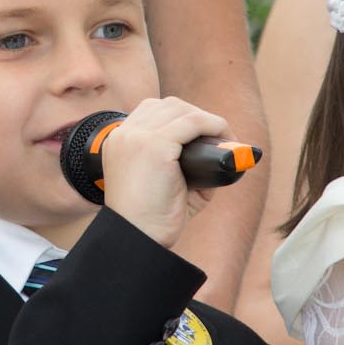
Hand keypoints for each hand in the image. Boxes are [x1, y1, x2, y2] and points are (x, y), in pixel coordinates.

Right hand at [96, 97, 230, 249]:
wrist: (137, 239)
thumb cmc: (151, 219)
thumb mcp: (163, 184)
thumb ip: (183, 165)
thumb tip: (222, 154)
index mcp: (118, 141)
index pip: (151, 110)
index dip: (180, 116)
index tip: (200, 134)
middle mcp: (124, 135)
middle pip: (168, 105)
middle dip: (196, 115)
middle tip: (218, 137)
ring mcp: (138, 138)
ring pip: (182, 109)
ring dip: (207, 119)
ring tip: (225, 137)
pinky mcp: (154, 146)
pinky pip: (193, 121)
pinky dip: (213, 125)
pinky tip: (224, 136)